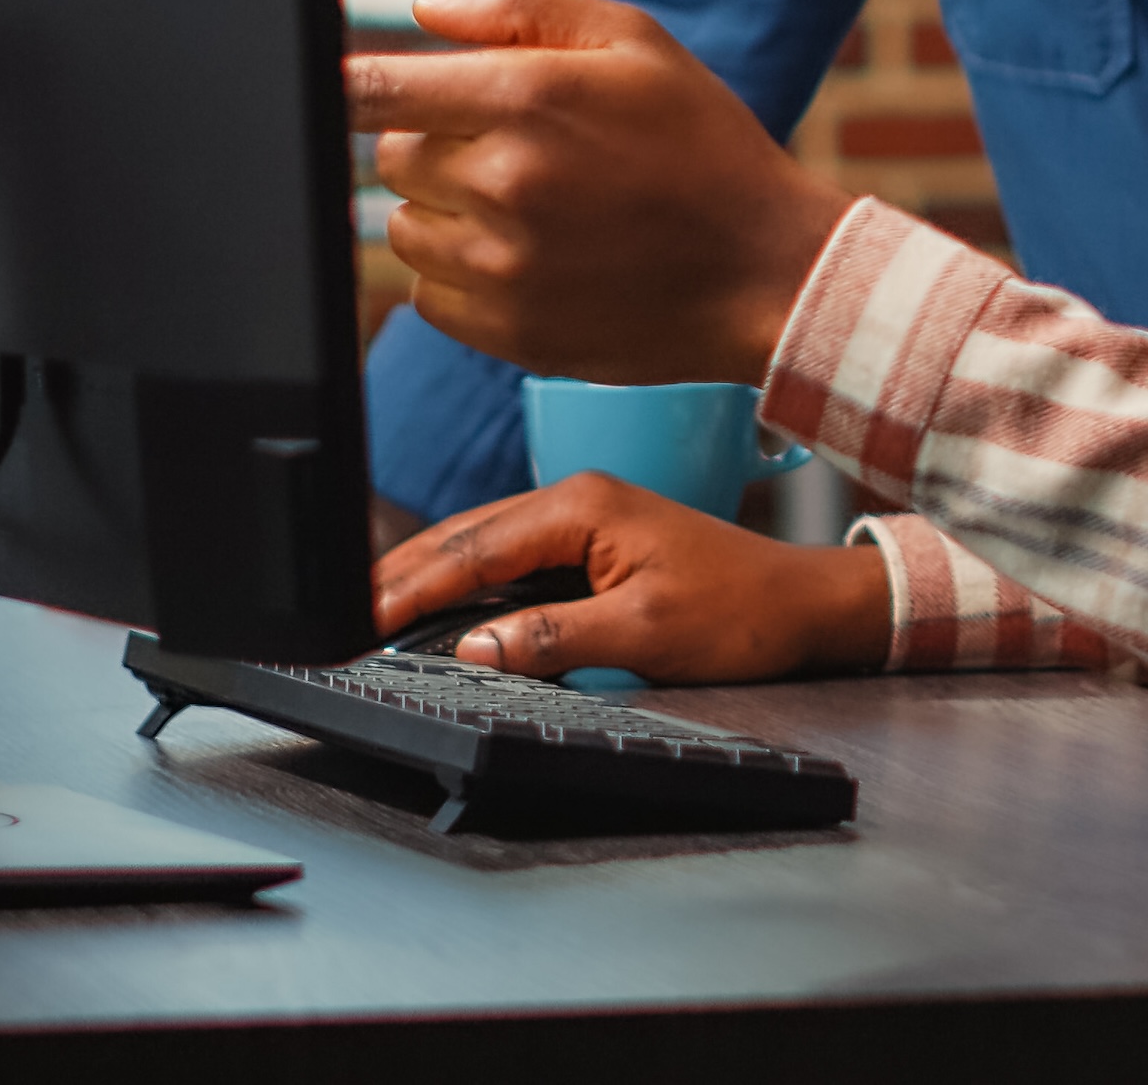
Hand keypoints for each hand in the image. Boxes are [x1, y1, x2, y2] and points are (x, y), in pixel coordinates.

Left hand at [348, 0, 856, 386]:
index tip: (340, 91)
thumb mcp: (637, 43)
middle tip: (516, 149)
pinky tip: (528, 259)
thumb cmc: (703, 146)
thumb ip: (525, 4)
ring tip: (527, 208)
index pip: (377, 89)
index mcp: (528, 98)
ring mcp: (502, 264)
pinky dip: (460, 277)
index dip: (350, 86)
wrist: (765, 271)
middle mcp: (503, 182)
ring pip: (405, 228)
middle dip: (438, 144)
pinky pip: (429, 296)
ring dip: (445, 213)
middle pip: (395, 156)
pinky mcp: (507, 330)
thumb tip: (425, 11)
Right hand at [375, 474, 891, 682]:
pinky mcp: (591, 544)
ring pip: (483, 545)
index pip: (473, 548)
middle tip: (343, 615)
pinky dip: (468, 582)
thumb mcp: (646, 635)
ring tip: (374, 611)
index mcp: (582, 505)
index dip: (411, 587)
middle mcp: (576, 499)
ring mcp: (583, 518)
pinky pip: (511, 560)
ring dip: (430, 576)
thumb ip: (555, 639)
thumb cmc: (742, 614)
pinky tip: (443, 608)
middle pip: (465, 536)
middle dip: (402, 574)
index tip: (362, 618)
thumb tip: (475, 648)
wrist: (804, 606)